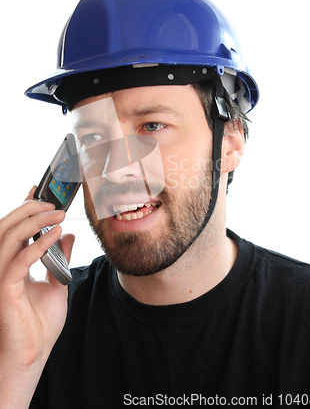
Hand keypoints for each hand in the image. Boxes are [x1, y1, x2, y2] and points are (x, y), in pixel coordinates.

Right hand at [0, 187, 74, 404]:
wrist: (34, 354)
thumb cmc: (41, 323)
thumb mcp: (57, 283)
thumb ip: (60, 259)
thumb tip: (68, 236)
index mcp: (12, 263)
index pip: (14, 228)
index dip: (24, 207)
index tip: (40, 189)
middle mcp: (3, 266)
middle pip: (5, 226)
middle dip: (28, 209)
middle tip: (53, 203)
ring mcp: (1, 276)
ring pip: (8, 237)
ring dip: (34, 220)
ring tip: (58, 213)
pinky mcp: (5, 289)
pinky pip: (20, 260)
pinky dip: (38, 243)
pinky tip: (56, 234)